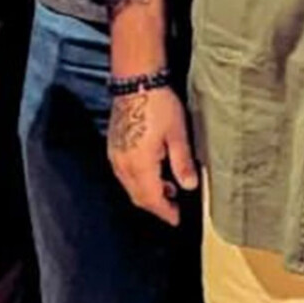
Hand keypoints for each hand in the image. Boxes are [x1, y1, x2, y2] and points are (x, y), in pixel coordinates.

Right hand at [107, 85, 198, 225]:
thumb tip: (190, 187)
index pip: (151, 198)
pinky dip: (139, 181)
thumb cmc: (159, 105)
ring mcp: (115, 157)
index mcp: (139, 164)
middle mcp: (122, 165)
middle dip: (156, 206)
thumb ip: (182, 163)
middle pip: (138, 196)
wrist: (136, 83)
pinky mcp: (113, 149)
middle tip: (174, 209)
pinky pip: (125, 175)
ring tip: (170, 190)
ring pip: (130, 186)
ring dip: (148, 193)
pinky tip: (154, 174)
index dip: (164, 212)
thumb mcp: (177, 134)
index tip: (176, 220)